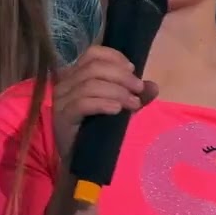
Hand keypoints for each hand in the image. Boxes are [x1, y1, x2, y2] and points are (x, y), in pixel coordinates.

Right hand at [52, 45, 157, 166]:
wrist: (80, 160)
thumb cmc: (97, 130)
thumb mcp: (119, 108)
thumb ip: (134, 96)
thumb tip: (153, 86)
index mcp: (76, 75)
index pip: (92, 54)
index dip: (114, 57)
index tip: (133, 69)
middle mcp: (65, 83)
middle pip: (93, 67)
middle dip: (121, 76)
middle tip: (138, 89)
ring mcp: (62, 100)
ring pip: (90, 85)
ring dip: (117, 92)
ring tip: (133, 104)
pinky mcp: (63, 117)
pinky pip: (83, 104)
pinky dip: (103, 103)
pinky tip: (117, 110)